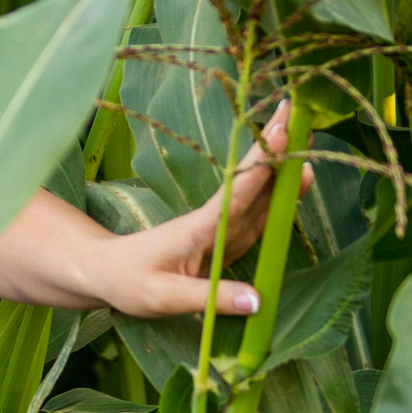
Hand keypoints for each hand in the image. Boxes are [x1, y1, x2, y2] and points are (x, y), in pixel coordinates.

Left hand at [88, 104, 295, 325]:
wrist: (106, 272)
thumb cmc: (127, 282)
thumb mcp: (164, 297)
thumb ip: (212, 298)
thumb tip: (259, 300)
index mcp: (199, 228)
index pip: (235, 192)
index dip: (259, 166)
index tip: (279, 132)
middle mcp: (213, 222)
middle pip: (251, 182)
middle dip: (275, 149)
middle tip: (298, 113)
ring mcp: (219, 229)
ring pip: (257, 195)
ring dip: (280, 167)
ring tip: (305, 138)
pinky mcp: (223, 240)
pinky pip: (256, 216)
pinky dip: (277, 199)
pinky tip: (296, 182)